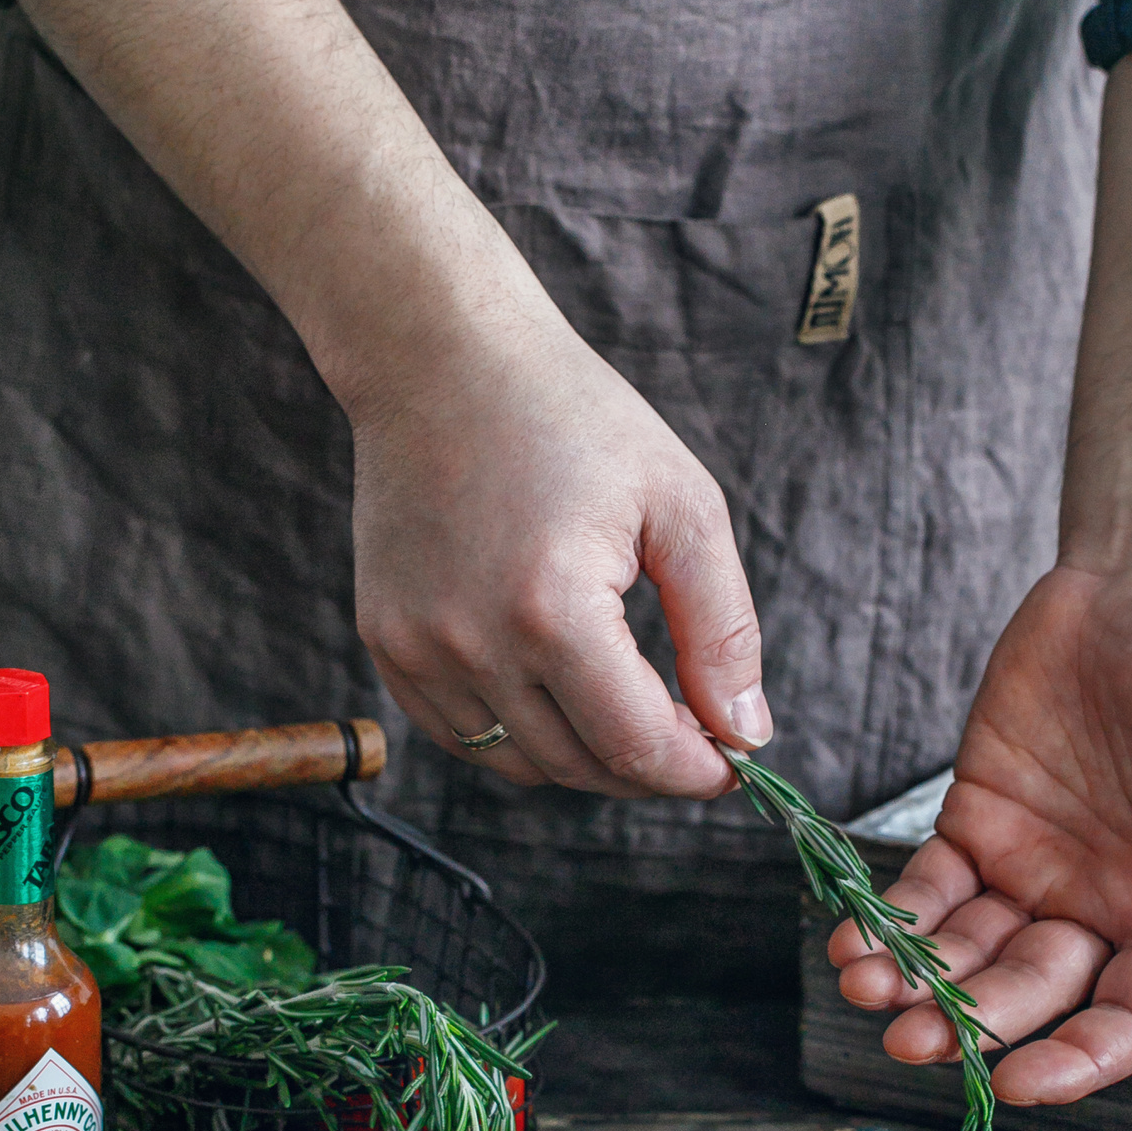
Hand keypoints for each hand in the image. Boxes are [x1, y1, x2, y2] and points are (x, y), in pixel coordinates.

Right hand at [348, 256, 769, 794]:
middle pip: (580, 766)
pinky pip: (461, 734)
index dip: (695, 771)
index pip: (635, 749)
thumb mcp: (681, 505)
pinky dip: (519, 734)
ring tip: (629, 706)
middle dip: (650, 766)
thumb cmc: (571, 416)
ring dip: (587, 755)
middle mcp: (471, 644)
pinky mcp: (385, 642)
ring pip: (520, 762)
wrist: (441, 359)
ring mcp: (416, 649)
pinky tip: (559, 691)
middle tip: (693, 729)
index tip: (732, 763)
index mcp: (551, 611)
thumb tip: (746, 730)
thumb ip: (723, 629)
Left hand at [827, 563, 1131, 1102]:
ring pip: (970, 955)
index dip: (1082, 1059)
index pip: (1131, 1016)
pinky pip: (925, 892)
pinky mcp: (976, 823)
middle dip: (975, 1025)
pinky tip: (852, 943)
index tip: (1022, 1082)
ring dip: (919, 987)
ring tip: (866, 994)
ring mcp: (1034, 869)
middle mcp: (1101, 906)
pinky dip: (889, 924)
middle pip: (1035, 994)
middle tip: (914, 1041)